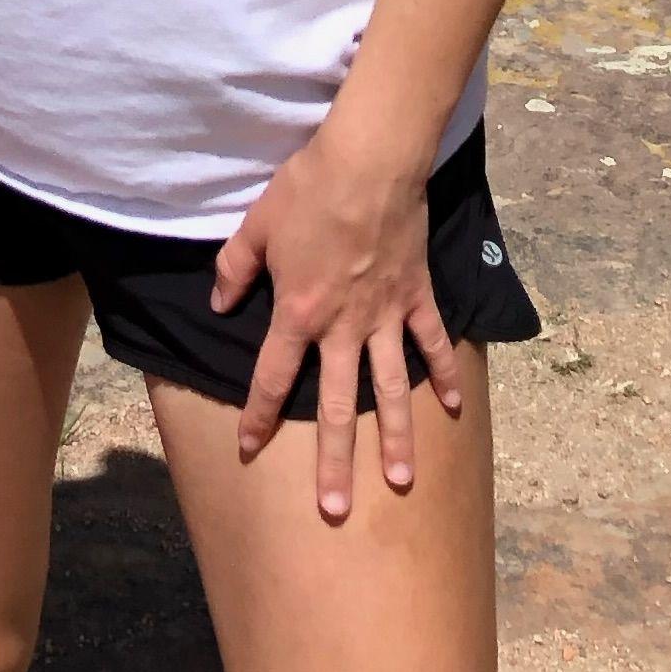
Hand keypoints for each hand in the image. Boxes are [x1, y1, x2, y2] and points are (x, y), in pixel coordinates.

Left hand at [208, 120, 466, 519]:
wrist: (369, 162)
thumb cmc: (307, 189)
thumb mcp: (256, 225)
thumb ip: (235, 269)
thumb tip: (220, 304)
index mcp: (299, 312)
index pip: (271, 376)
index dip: (256, 415)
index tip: (246, 450)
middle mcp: (343, 326)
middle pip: (334, 405)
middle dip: (332, 461)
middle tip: (335, 509)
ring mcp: (385, 315)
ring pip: (389, 389)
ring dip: (394, 438)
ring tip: (399, 482)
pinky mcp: (417, 296)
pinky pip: (432, 343)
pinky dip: (444, 375)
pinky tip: (451, 408)